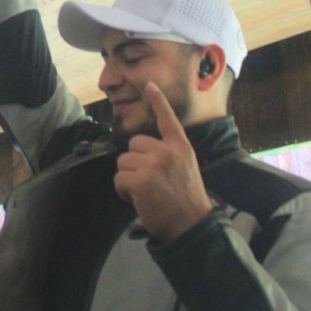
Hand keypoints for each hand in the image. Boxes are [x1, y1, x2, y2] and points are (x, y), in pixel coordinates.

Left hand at [113, 81, 213, 242]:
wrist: (191, 226)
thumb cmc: (187, 201)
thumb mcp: (185, 168)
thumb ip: (167, 155)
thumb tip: (141, 152)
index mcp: (181, 147)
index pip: (167, 119)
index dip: (157, 101)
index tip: (149, 85)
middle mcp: (167, 151)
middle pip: (133, 145)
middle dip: (135, 162)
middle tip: (149, 182)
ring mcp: (153, 165)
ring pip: (123, 161)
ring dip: (128, 177)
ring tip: (145, 192)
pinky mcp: (140, 180)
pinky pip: (118, 178)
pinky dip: (122, 191)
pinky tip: (137, 199)